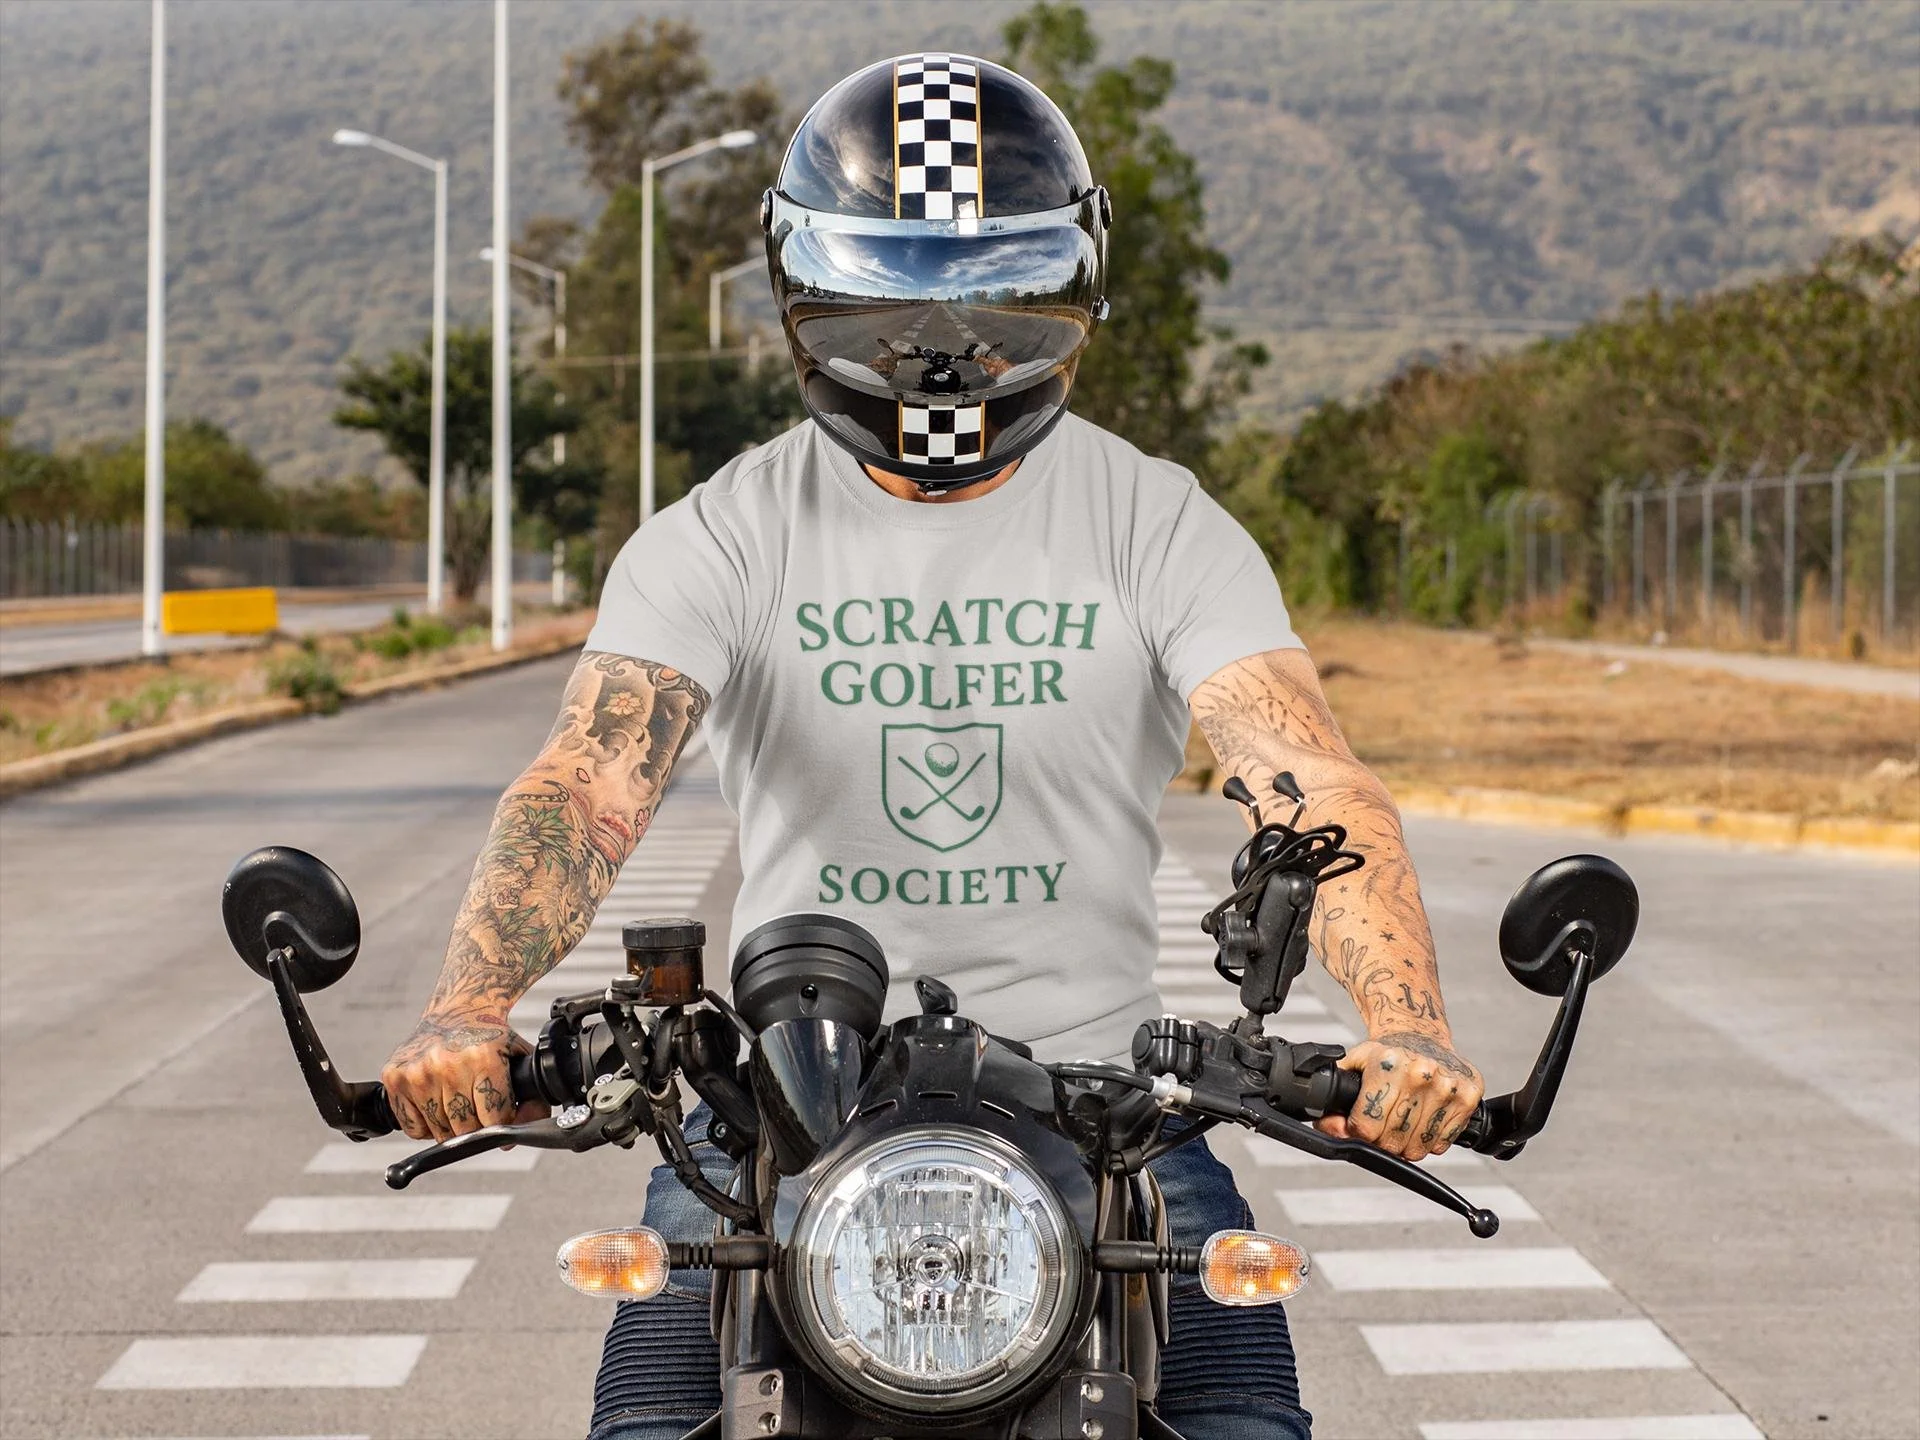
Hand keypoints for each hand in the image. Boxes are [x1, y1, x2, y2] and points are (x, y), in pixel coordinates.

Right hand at [380, 1008, 545, 1141]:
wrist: (458, 1009)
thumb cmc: (489, 1036)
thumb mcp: (519, 1058)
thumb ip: (533, 1096)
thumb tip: (527, 1129)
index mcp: (483, 1058)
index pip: (494, 1118)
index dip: (502, 1122)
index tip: (499, 1114)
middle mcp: (448, 1064)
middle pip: (466, 1129)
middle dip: (477, 1126)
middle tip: (478, 1108)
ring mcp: (418, 1072)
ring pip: (439, 1131)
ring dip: (451, 1126)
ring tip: (457, 1101)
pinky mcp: (395, 1077)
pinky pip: (412, 1127)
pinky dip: (426, 1125)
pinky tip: (436, 1102)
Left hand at [1316, 1030, 1483, 1161]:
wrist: (1421, 1034)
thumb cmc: (1386, 1054)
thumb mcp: (1353, 1065)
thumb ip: (1333, 1098)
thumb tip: (1330, 1127)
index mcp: (1388, 1064)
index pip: (1367, 1126)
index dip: (1358, 1134)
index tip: (1360, 1128)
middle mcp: (1420, 1074)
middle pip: (1392, 1141)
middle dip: (1381, 1142)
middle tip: (1382, 1128)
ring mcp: (1448, 1087)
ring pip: (1418, 1148)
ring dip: (1406, 1145)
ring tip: (1403, 1123)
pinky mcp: (1469, 1097)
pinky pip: (1443, 1143)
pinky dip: (1430, 1141)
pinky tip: (1423, 1120)